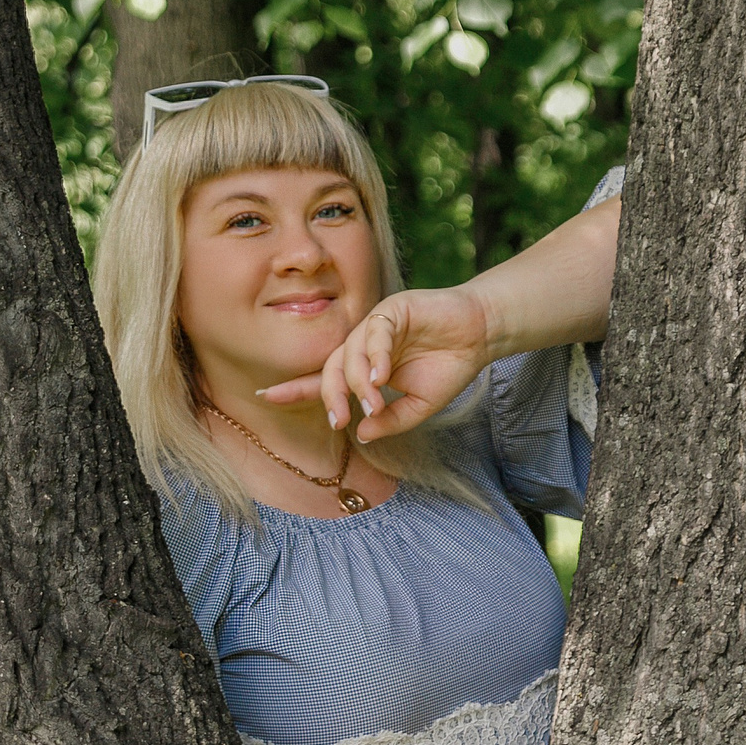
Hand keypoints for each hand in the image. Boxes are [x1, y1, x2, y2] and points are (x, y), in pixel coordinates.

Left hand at [257, 284, 492, 442]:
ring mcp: (374, 325)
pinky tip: (382, 377)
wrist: (479, 336)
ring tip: (373, 402)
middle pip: (331, 369)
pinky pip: (374, 333)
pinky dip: (375, 356)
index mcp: (363, 367)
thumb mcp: (418, 407)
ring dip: (357, 382)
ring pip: (349, 353)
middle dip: (330, 396)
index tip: (265, 397)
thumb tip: (360, 435)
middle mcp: (362, 345)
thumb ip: (389, 421)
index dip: (296, 389)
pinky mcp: (391, 310)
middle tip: (338, 420)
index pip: (324, 379)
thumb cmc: (448, 367)